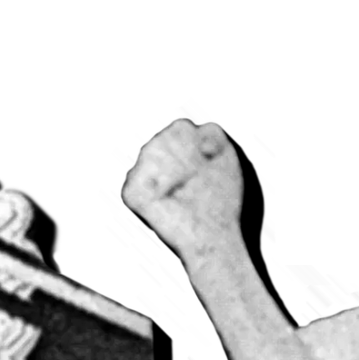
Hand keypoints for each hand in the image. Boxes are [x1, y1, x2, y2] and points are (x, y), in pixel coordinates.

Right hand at [122, 117, 244, 258]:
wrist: (214, 232)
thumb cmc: (218, 201)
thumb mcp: (225, 156)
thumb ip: (212, 132)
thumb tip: (194, 133)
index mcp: (173, 149)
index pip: (180, 127)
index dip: (199, 144)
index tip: (209, 163)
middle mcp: (154, 159)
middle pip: (167, 136)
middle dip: (189, 157)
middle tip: (196, 179)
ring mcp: (142, 177)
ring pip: (153, 150)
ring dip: (177, 170)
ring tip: (184, 187)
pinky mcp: (133, 195)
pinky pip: (139, 172)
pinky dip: (160, 182)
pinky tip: (169, 195)